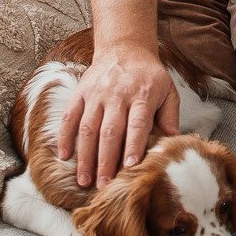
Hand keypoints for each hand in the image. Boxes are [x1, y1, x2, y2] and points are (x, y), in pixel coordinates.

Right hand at [56, 45, 180, 187]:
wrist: (125, 48)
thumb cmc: (149, 76)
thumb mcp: (168, 90)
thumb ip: (170, 116)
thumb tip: (173, 141)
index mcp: (142, 95)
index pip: (137, 124)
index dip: (132, 146)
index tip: (128, 167)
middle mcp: (117, 94)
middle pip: (110, 131)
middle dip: (105, 161)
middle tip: (103, 186)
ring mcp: (96, 93)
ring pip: (88, 127)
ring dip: (85, 156)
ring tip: (84, 180)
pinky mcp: (81, 92)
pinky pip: (69, 116)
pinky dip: (65, 136)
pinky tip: (63, 156)